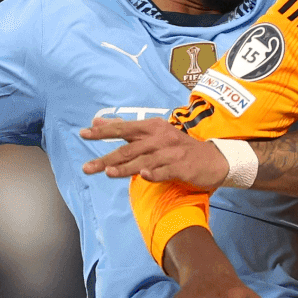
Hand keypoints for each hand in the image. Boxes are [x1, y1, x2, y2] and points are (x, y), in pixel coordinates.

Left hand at [81, 116, 228, 188]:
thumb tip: (98, 122)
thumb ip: (127, 129)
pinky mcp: (182, 167)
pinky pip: (165, 171)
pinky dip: (154, 173)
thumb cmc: (179, 147)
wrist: (213, 159)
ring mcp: (172, 153)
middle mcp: (161, 138)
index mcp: (153, 127)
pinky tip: (143, 176)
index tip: (83, 133)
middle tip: (87, 167)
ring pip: (144, 161)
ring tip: (108, 172)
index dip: (103, 131)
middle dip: (106, 158)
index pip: (124, 128)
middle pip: (129, 148)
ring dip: (125, 167)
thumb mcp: (154, 133)